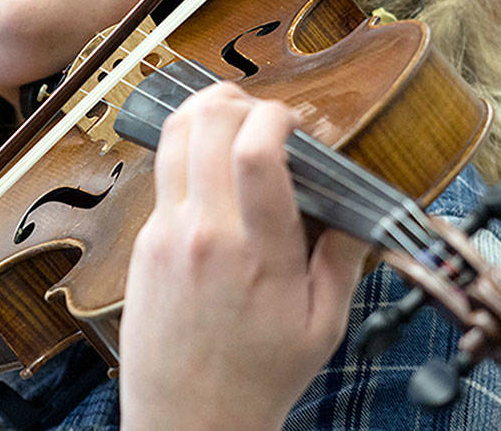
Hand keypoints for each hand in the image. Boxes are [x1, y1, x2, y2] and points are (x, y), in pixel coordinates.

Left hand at [119, 82, 368, 430]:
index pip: (256, 152)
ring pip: (173, 137)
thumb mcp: (324, 325)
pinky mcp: (143, 241)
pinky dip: (186, 153)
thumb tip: (357, 207)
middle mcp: (204, 233)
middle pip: (207, 123)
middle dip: (239, 100)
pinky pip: (162, 173)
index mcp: (258, 252)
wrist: (189, 418)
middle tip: (263, 116)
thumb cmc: (260, 376)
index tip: (294, 120)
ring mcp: (165, 233)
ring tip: (232, 122)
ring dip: (204, 113)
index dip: (276, 116)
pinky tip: (210, 169)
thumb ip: (343, 258)